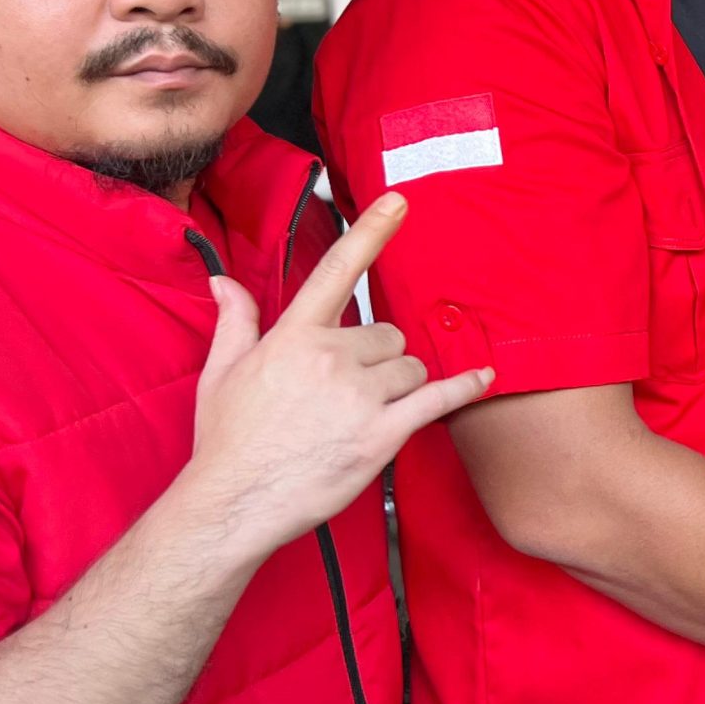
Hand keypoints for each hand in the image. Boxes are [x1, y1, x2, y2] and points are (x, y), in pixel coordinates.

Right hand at [186, 192, 494, 558]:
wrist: (234, 501)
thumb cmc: (228, 440)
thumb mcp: (221, 372)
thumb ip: (236, 321)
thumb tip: (223, 282)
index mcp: (293, 336)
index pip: (338, 271)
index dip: (372, 232)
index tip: (399, 202)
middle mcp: (331, 358)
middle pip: (388, 334)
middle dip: (380, 357)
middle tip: (352, 390)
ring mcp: (359, 396)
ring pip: (411, 366)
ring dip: (402, 383)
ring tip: (367, 411)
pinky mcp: (382, 434)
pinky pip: (437, 399)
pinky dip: (463, 389)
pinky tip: (483, 379)